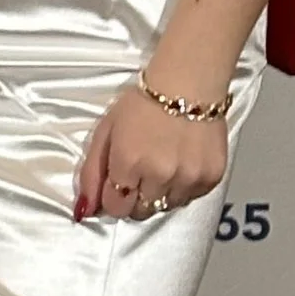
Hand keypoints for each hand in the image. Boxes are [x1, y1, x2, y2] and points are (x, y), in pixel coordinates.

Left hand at [73, 83, 227, 224]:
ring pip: (166, 207)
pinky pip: (191, 198)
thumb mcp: (105, 132)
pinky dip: (183, 188)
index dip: (113, 198)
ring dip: (160, 194)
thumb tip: (83, 210)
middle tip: (139, 173)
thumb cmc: (142, 104)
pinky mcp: (211, 177)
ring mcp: (187, 178)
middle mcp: (159, 176)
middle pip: (140, 212)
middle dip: (134, 198)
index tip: (117, 184)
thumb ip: (91, 173)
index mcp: (128, 163)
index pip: (115, 208)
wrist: (188, 83)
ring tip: (161, 166)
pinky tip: (180, 164)